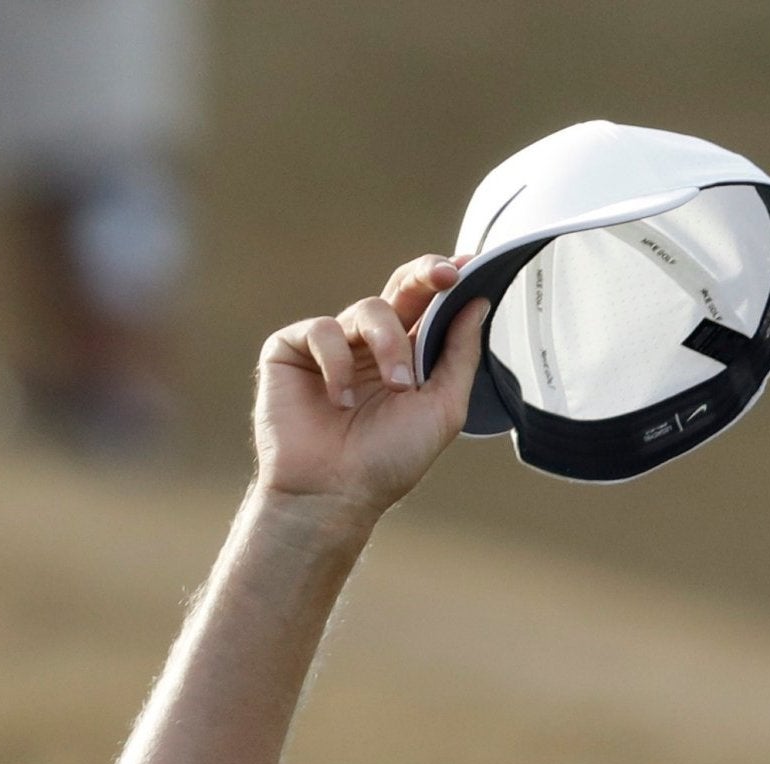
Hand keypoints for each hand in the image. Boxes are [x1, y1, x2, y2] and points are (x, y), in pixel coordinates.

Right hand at [252, 253, 490, 521]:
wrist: (334, 493)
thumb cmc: (389, 460)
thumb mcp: (442, 408)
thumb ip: (459, 356)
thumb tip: (477, 304)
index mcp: (407, 355)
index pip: (428, 306)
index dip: (447, 281)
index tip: (469, 265)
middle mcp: (370, 343)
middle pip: (400, 289)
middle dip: (425, 276)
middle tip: (447, 275)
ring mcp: (332, 344)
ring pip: (369, 309)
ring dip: (389, 346)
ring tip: (395, 388)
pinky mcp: (292, 348)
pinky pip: (323, 330)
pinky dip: (338, 363)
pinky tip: (341, 400)